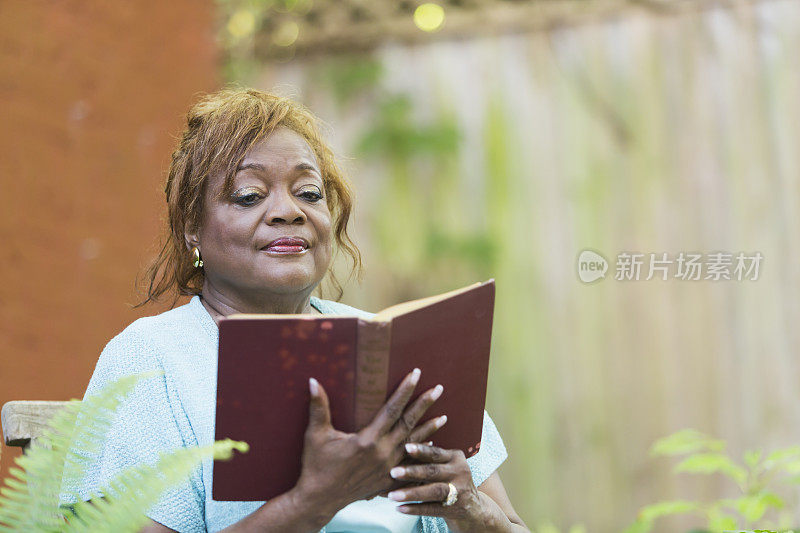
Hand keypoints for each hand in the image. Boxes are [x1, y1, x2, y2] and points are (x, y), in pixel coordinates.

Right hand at [293, 368, 446, 516]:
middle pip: (409, 423)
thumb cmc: (316, 466)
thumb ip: (318, 407)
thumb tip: (312, 381)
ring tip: (445, 417)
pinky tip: (432, 446)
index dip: (405, 390)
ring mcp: (388, 468)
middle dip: (424, 404)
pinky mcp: (387, 480)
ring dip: (429, 429)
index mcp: (368, 439)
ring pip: (414, 444)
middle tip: (439, 389)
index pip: (392, 409)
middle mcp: (382, 452)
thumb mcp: (316, 435)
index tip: (416, 374)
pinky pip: (410, 465)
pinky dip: (421, 454)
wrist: (319, 500)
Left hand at [385, 443, 507, 532]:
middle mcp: (460, 472)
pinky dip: (415, 509)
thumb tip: (396, 451)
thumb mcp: (446, 466)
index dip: (421, 450)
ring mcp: (459, 492)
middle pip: (434, 471)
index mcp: (455, 457)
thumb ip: (428, 459)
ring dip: (411, 493)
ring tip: (392, 495)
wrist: (474, 508)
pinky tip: (400, 508)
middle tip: (393, 472)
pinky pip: (432, 509)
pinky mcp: (455, 509)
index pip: (436, 453)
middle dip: (412, 471)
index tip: (405, 447)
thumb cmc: (450, 481)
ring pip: (434, 491)